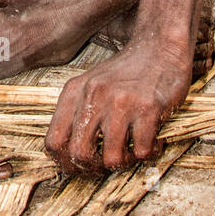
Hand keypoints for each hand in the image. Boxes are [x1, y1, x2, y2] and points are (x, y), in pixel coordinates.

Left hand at [45, 40, 191, 175]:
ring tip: (132, 151)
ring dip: (124, 163)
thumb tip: (69, 155)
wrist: (160, 46)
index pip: (54, 141)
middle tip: (107, 166)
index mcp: (75, 91)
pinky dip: (150, 153)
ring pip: (112, 158)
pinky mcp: (148, 108)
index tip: (80, 167)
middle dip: (94, 169)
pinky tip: (154, 141)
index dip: (65, 163)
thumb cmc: (127, 72)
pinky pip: (142, 151)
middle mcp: (94, 96)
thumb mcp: (92, 84)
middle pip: (79, 154)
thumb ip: (78, 112)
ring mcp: (121, 102)